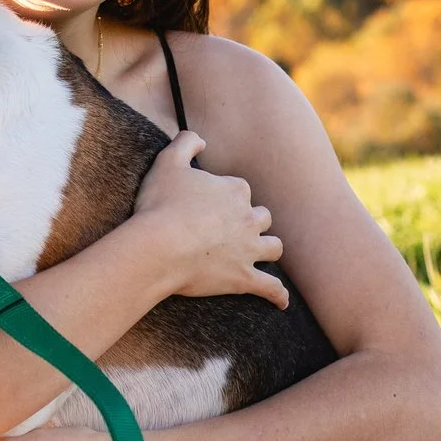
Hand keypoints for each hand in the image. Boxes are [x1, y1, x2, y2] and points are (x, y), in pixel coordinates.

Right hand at [132, 131, 290, 307]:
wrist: (159, 246)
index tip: (210, 205)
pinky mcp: (244, 279)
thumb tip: (199, 138)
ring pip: (273, 248)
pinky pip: (271, 288)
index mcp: (234, 191)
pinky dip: (278, 296)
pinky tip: (281, 302)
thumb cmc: (160, 205)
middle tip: (237, 229)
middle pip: (262, 218)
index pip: (239, 190)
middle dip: (253, 221)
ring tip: (262, 254)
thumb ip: (185, 143)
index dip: (226, 198)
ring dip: (269, 249)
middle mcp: (248, 218)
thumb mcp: (167, 162)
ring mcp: (249, 250)